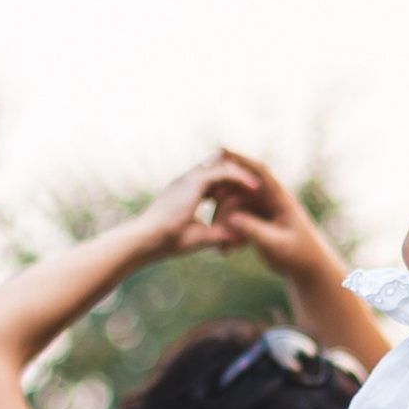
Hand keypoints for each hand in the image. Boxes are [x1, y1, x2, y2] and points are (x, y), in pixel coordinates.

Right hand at [114, 156, 250, 270]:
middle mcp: (186, 180)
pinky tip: (255, 187)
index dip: (230, 186)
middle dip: (239, 174)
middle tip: (260, 184)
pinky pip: (223, 172)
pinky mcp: (194, 182)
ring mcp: (189, 178)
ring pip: (223, 166)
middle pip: (218, 167)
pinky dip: (240, 177)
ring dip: (243, 173)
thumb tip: (236, 238)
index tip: (248, 195)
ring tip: (262, 184)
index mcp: (184, 191)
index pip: (212, 181)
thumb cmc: (166, 242)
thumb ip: (217, 233)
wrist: (146, 240)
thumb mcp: (198, 236)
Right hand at [204, 152, 346, 305]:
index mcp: (281, 199)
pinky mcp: (259, 224)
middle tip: (204, 194)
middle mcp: (272, 201)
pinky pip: (238, 220)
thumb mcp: (276, 244)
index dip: (241, 160)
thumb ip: (254, 230)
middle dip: (224, 192)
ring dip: (224, 218)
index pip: (260, 173)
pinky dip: (229, 232)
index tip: (221, 151)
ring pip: (237, 205)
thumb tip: (231, 218)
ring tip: (216, 237)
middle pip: (243, 187)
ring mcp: (264, 212)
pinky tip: (223, 250)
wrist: (309, 270)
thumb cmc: (299, 256)